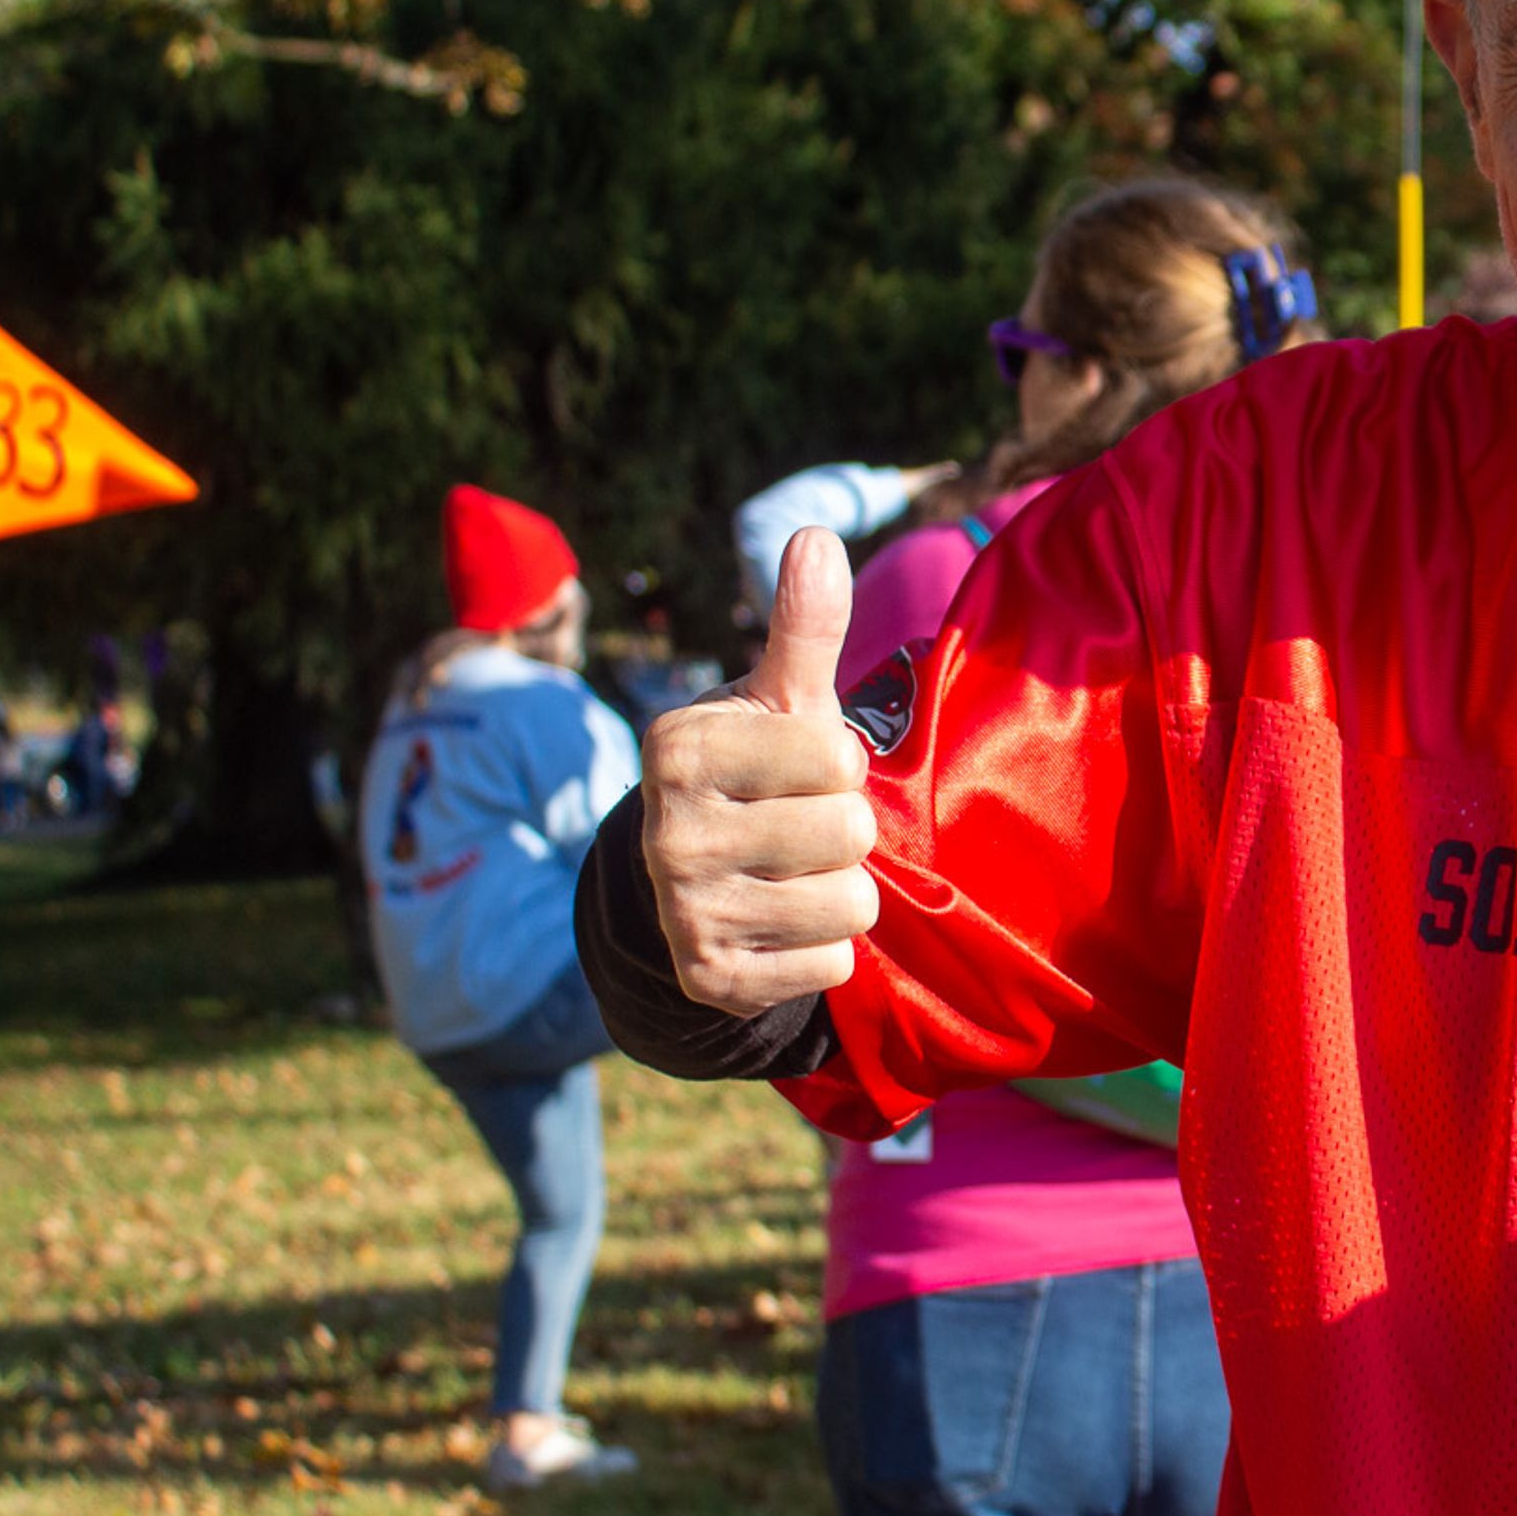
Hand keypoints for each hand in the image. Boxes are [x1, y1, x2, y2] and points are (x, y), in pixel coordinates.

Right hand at [642, 528, 877, 1012]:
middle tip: (798, 826)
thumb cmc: (760, 768)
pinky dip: (823, 949)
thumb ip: (805, 625)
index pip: (839, 758)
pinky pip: (832, 964)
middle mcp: (666, 830)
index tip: (798, 768)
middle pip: (849, 832)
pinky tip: (780, 924)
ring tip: (794, 873)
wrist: (698, 877)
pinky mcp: (710, 977)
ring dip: (842, 891)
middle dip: (844, 831)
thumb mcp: (780, 697)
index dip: (839, 764)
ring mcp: (683, 910)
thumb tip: (815, 537)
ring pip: (850, 903)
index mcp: (679, 747)